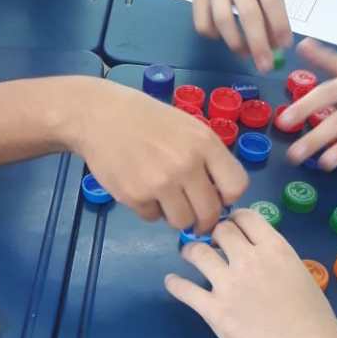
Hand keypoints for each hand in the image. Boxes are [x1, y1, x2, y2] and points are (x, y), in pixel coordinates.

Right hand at [69, 81, 248, 232]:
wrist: (99, 116)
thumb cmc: (146, 119)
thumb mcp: (188, 126)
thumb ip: (207, 157)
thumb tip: (220, 195)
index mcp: (204, 143)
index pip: (236, 187)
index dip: (227, 197)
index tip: (216, 197)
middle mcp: (186, 164)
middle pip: (210, 212)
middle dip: (203, 220)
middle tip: (194, 216)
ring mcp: (160, 182)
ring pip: (182, 222)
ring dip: (176, 216)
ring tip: (164, 198)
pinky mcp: (135, 196)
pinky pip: (152, 217)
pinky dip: (148, 210)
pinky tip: (140, 189)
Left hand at [164, 210, 336, 337]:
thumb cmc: (314, 320)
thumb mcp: (300, 275)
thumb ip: (278, 262)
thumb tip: (264, 260)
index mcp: (275, 249)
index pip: (247, 217)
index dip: (235, 219)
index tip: (230, 226)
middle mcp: (249, 260)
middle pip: (220, 231)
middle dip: (214, 233)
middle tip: (210, 242)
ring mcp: (229, 284)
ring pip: (198, 253)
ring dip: (190, 251)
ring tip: (188, 255)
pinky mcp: (214, 309)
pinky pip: (185, 290)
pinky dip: (175, 284)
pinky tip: (172, 282)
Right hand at [193, 0, 291, 71]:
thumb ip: (272, 12)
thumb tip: (275, 46)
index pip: (271, 0)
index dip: (279, 25)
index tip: (285, 47)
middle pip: (248, 14)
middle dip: (258, 44)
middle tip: (265, 66)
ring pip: (223, 21)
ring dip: (236, 44)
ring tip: (246, 55)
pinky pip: (203, 25)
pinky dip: (215, 37)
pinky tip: (224, 37)